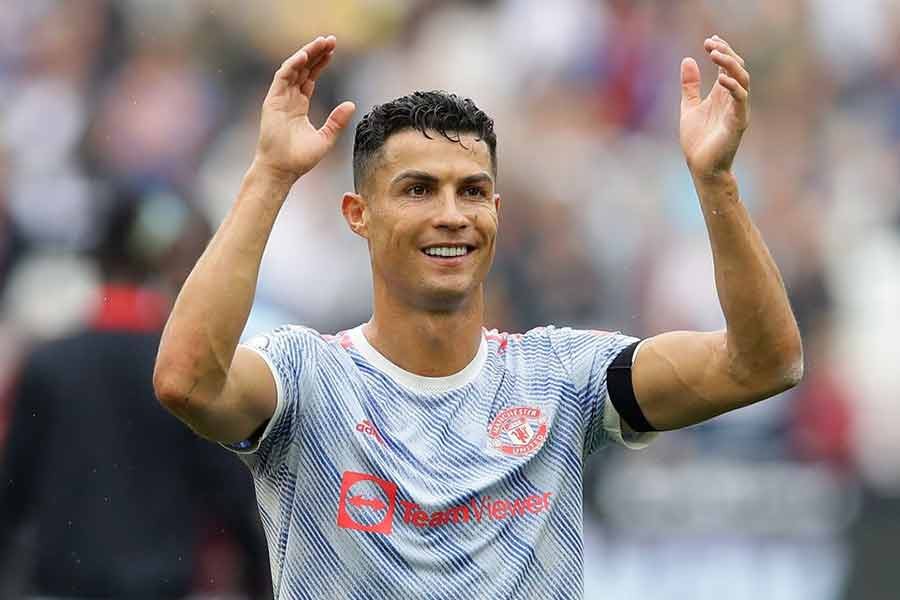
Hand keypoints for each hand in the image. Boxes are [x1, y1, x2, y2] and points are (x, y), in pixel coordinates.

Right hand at [253, 36, 355, 182]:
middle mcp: (288, 99)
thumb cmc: (300, 159)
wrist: (282, 170)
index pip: (310, 78)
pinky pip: (282, 77)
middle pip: (303, 69)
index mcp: (299, 106)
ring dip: (306, 54)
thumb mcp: (326, 138)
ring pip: (294, 69)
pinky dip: (293, 65)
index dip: (321, 63)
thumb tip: (351, 104)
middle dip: (316, 53)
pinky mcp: (272, 101)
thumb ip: (337, 121)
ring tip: (320, 43)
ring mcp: (279, 99)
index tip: (333, 51)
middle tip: (330, 40)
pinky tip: (304, 56)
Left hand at [680, 35, 749, 179]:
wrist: (701, 167)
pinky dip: (733, 88)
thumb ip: (690, 86)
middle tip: (711, 44)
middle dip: (726, 54)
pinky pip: (741, 100)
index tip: (709, 40)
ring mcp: (737, 110)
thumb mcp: (689, 107)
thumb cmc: (698, 141)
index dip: (722, 51)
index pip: (728, 66)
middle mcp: (732, 100)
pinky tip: (721, 79)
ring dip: (730, 65)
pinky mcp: (738, 122)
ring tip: (716, 54)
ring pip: (743, 80)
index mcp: (722, 95)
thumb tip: (687, 60)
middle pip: (738, 68)